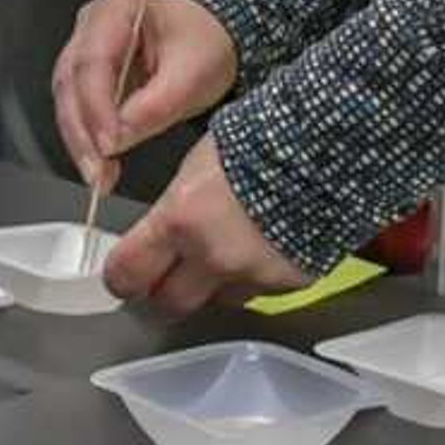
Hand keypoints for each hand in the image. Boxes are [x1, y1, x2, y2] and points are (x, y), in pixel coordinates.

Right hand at [51, 0, 238, 190]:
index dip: (97, 107)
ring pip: (67, 97)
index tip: (109, 145)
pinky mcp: (89, 73)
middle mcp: (91, 23)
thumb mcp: (194, 75)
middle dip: (81, 131)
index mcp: (117, 6)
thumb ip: (155, 107)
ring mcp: (85, 46)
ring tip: (99, 176)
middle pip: (70, 80)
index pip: (93, 60)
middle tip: (96, 172)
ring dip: (79, 139)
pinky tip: (100, 163)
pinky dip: (87, 136)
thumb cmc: (207, 43)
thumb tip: (117, 141)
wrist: (214, 37)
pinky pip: (77, 106)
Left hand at [101, 132, 307, 313]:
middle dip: (161, 292)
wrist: (323, 146)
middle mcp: (213, 256)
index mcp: (180, 220)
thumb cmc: (259, 141)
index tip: (121, 276)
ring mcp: (252, 274)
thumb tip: (158, 232)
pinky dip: (252, 278)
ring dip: (211, 286)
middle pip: (169, 303)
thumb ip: (174, 209)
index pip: (128, 272)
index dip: (120, 277)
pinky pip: (257, 292)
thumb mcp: (194, 166)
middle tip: (162, 278)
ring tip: (222, 253)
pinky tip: (258, 249)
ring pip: (216, 301)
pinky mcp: (287, 282)